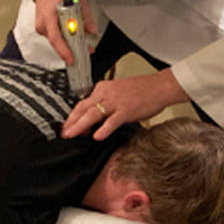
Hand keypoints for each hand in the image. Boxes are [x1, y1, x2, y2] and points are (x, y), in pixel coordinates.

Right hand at [33, 0, 95, 65]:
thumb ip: (85, 14)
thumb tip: (91, 29)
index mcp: (49, 15)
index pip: (55, 38)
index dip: (64, 50)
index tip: (71, 58)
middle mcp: (43, 23)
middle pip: (57, 42)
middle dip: (72, 49)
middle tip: (85, 51)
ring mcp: (42, 27)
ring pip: (57, 40)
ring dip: (70, 42)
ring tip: (83, 43)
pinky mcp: (44, 28)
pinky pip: (55, 37)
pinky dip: (65, 37)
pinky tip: (74, 35)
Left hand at [62, 70, 188, 139]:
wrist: (159, 87)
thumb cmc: (142, 90)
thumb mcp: (118, 93)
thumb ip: (105, 104)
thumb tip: (95, 120)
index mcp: (103, 88)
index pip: (83, 103)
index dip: (73, 116)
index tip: (68, 126)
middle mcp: (106, 94)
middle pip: (83, 109)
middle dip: (71, 122)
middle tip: (64, 133)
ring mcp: (115, 102)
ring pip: (92, 115)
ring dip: (80, 126)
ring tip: (72, 135)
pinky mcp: (126, 110)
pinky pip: (112, 121)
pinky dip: (103, 129)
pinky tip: (97, 136)